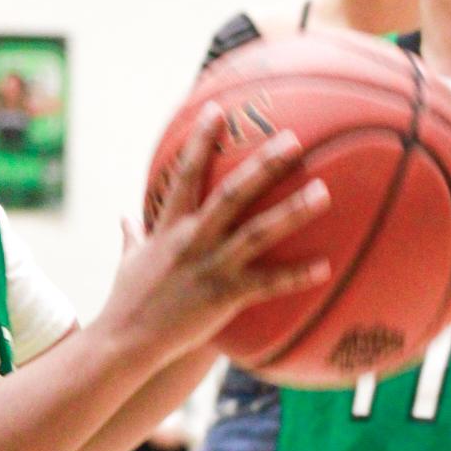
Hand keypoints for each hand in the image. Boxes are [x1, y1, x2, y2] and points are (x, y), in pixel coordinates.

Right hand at [104, 110, 330, 371]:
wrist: (125, 340)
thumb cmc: (127, 300)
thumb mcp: (128, 260)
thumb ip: (132, 236)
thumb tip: (125, 219)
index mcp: (169, 225)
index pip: (185, 173)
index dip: (200, 140)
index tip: (217, 110)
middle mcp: (193, 239)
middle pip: (233, 193)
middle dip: (264, 165)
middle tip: (293, 140)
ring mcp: (211, 267)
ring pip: (258, 232)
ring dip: (292, 211)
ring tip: (324, 192)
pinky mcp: (225, 297)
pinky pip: (267, 284)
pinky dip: (296, 275)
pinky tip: (326, 266)